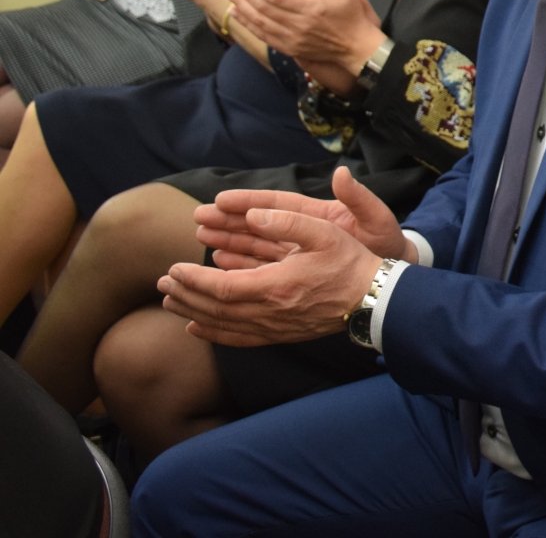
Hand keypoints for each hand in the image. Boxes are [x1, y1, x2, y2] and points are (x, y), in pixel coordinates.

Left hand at [159, 200, 383, 346]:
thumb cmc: (350, 262)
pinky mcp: (281, 334)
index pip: (220, 287)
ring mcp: (275, 327)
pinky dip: (213, 334)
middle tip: (162, 283)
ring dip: (193, 313)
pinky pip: (239, 339)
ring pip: (222, 325)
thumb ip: (287, 221)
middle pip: (214, 309)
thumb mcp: (324, 231)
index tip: (174, 267)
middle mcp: (271, 312)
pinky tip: (197, 328)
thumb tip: (253, 214)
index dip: (192, 279)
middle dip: (185, 295)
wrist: (374, 298)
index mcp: (277, 286)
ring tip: (170, 302)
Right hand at [196, 167, 414, 268]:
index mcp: (318, 215)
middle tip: (198, 218)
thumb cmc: (387, 243)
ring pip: (256, 245)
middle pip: (259, 224)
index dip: (249, 202)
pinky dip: (242, 265)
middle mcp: (303, 232)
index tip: (221, 199)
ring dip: (229, 241)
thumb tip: (342, 173)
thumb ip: (359, 198)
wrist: (393, 276)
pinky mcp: (297, 272)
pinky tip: (220, 264)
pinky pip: (263, 267)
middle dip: (228, 221)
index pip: (276, 205)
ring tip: (201, 237)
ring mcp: (298, 252)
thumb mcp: (376, 219)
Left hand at [216, 0, 385, 77]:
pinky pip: (262, 34)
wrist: (358, 50)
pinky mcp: (289, 48)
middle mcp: (297, 26)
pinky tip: (235, 11)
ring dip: (237, 3)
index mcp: (310, 10)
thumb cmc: (353, 19)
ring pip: (257, 20)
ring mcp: (291, 39)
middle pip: (260, 6)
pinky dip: (246, 23)